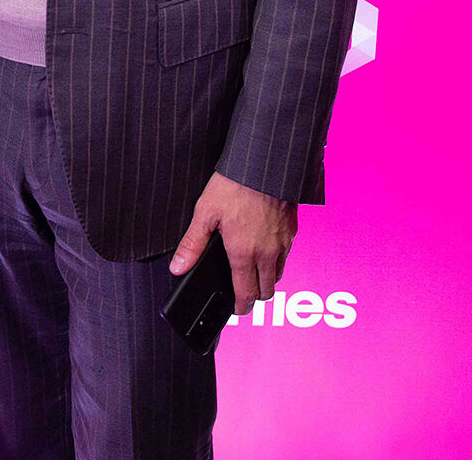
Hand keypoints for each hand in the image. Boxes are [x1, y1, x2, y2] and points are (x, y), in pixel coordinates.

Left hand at [170, 172, 297, 315]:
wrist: (264, 163)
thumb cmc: (233, 185)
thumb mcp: (205, 213)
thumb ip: (192, 244)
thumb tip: (178, 267)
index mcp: (244, 253)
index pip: (247, 294)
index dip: (241, 307)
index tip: (235, 309)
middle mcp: (268, 253)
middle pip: (267, 291)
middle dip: (255, 296)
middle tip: (242, 291)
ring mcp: (283, 243)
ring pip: (278, 274)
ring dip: (267, 278)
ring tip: (251, 269)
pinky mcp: (292, 230)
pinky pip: (286, 254)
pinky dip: (276, 258)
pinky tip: (263, 245)